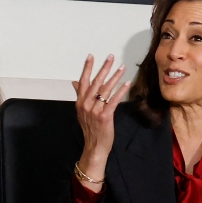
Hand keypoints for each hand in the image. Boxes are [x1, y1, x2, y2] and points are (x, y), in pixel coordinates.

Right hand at [72, 54, 129, 185]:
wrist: (94, 146)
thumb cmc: (90, 128)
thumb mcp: (82, 111)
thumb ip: (80, 95)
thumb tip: (75, 82)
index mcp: (80, 102)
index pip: (83, 81)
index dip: (87, 68)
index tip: (91, 56)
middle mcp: (86, 105)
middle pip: (96, 82)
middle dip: (104, 68)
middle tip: (111, 57)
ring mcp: (94, 111)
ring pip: (105, 90)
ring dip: (115, 77)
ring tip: (122, 67)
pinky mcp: (104, 116)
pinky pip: (113, 100)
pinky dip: (120, 91)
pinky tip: (126, 83)